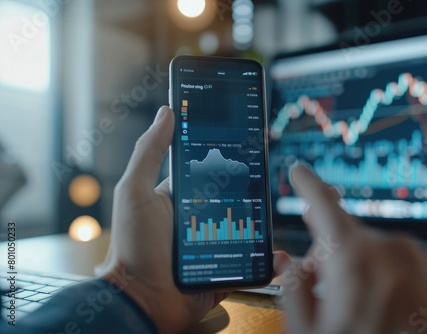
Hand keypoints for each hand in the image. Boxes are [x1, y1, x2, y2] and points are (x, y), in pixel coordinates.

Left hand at [96, 106, 287, 332]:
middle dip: (255, 190)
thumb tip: (167, 112)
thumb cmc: (132, 246)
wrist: (140, 301)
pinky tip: (279, 255)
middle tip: (274, 181)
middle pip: (235, 197)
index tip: (251, 143)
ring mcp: (215, 243)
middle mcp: (200, 218)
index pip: (211, 171)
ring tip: (281, 217)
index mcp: (182, 197)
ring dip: (265, 224)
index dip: (230, 158)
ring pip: (249, 228)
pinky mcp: (225, 268)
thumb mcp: (135, 192)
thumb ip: (149, 152)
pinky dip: (267, 260)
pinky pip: (252, 262)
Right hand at [274, 163, 426, 333]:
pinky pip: (398, 263)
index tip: (299, 170)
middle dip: (326, 256)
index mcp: (352, 259)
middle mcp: (387, 249)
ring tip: (358, 309)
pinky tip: (385, 310)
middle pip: (343, 236)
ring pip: (371, 251)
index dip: (306, 183)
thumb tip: (287, 264)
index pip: (321, 203)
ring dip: (357, 270)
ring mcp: (415, 259)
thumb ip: (291, 291)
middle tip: (321, 290)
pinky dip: (385, 278)